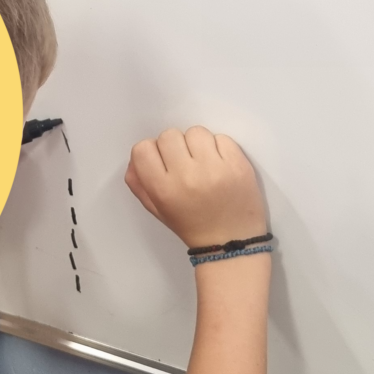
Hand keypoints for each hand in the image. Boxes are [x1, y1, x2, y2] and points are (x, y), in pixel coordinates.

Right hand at [125, 127, 266, 247]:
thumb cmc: (192, 225)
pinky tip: (220, 165)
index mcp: (163, 190)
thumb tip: (136, 157)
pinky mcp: (237, 164)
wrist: (231, 242)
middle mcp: (187, 176)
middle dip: (175, 146)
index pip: (143, 149)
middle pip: (169, 135)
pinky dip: (219, 148)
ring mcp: (215, 168)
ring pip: (195, 132)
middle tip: (185, 163)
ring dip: (197, 144)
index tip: (163, 162)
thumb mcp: (158, 210)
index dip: (152, 152)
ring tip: (204, 163)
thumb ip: (139, 183)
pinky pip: (221, 137)